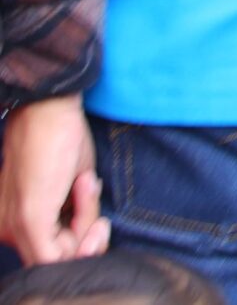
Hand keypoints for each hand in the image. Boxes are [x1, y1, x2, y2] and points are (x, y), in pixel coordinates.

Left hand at [1, 95, 110, 263]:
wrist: (47, 111)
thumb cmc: (60, 140)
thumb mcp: (72, 186)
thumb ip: (74, 217)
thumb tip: (90, 240)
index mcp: (12, 222)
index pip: (54, 252)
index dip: (82, 239)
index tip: (97, 215)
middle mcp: (7, 231)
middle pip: (60, 256)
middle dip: (87, 230)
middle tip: (90, 189)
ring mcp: (15, 228)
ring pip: (62, 256)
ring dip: (86, 222)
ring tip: (85, 182)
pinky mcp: (29, 221)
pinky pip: (62, 252)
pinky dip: (84, 224)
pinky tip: (83, 186)